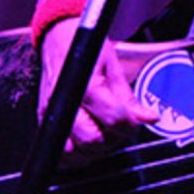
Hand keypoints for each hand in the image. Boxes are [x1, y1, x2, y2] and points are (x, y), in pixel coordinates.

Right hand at [39, 21, 158, 164]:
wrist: (58, 38)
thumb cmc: (86, 48)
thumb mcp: (114, 67)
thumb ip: (129, 98)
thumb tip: (149, 117)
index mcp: (85, 86)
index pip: (112, 119)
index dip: (130, 124)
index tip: (138, 119)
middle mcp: (64, 104)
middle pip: (93, 140)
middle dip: (114, 138)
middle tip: (123, 127)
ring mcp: (51, 115)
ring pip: (75, 151)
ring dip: (96, 149)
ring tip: (107, 133)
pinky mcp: (44, 122)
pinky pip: (58, 152)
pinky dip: (74, 155)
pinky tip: (88, 145)